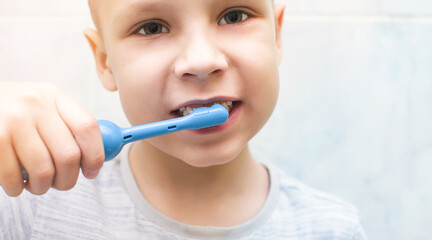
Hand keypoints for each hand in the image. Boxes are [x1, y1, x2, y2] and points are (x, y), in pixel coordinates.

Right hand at [0, 81, 104, 196]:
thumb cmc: (12, 111)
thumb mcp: (42, 106)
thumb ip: (67, 127)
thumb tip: (93, 160)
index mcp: (53, 96)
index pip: (88, 127)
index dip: (95, 155)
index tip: (92, 171)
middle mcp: (35, 105)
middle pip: (68, 155)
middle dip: (67, 179)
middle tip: (61, 184)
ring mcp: (12, 122)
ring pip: (43, 171)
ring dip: (42, 187)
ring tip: (36, 184)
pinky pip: (14, 178)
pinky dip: (17, 188)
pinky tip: (16, 182)